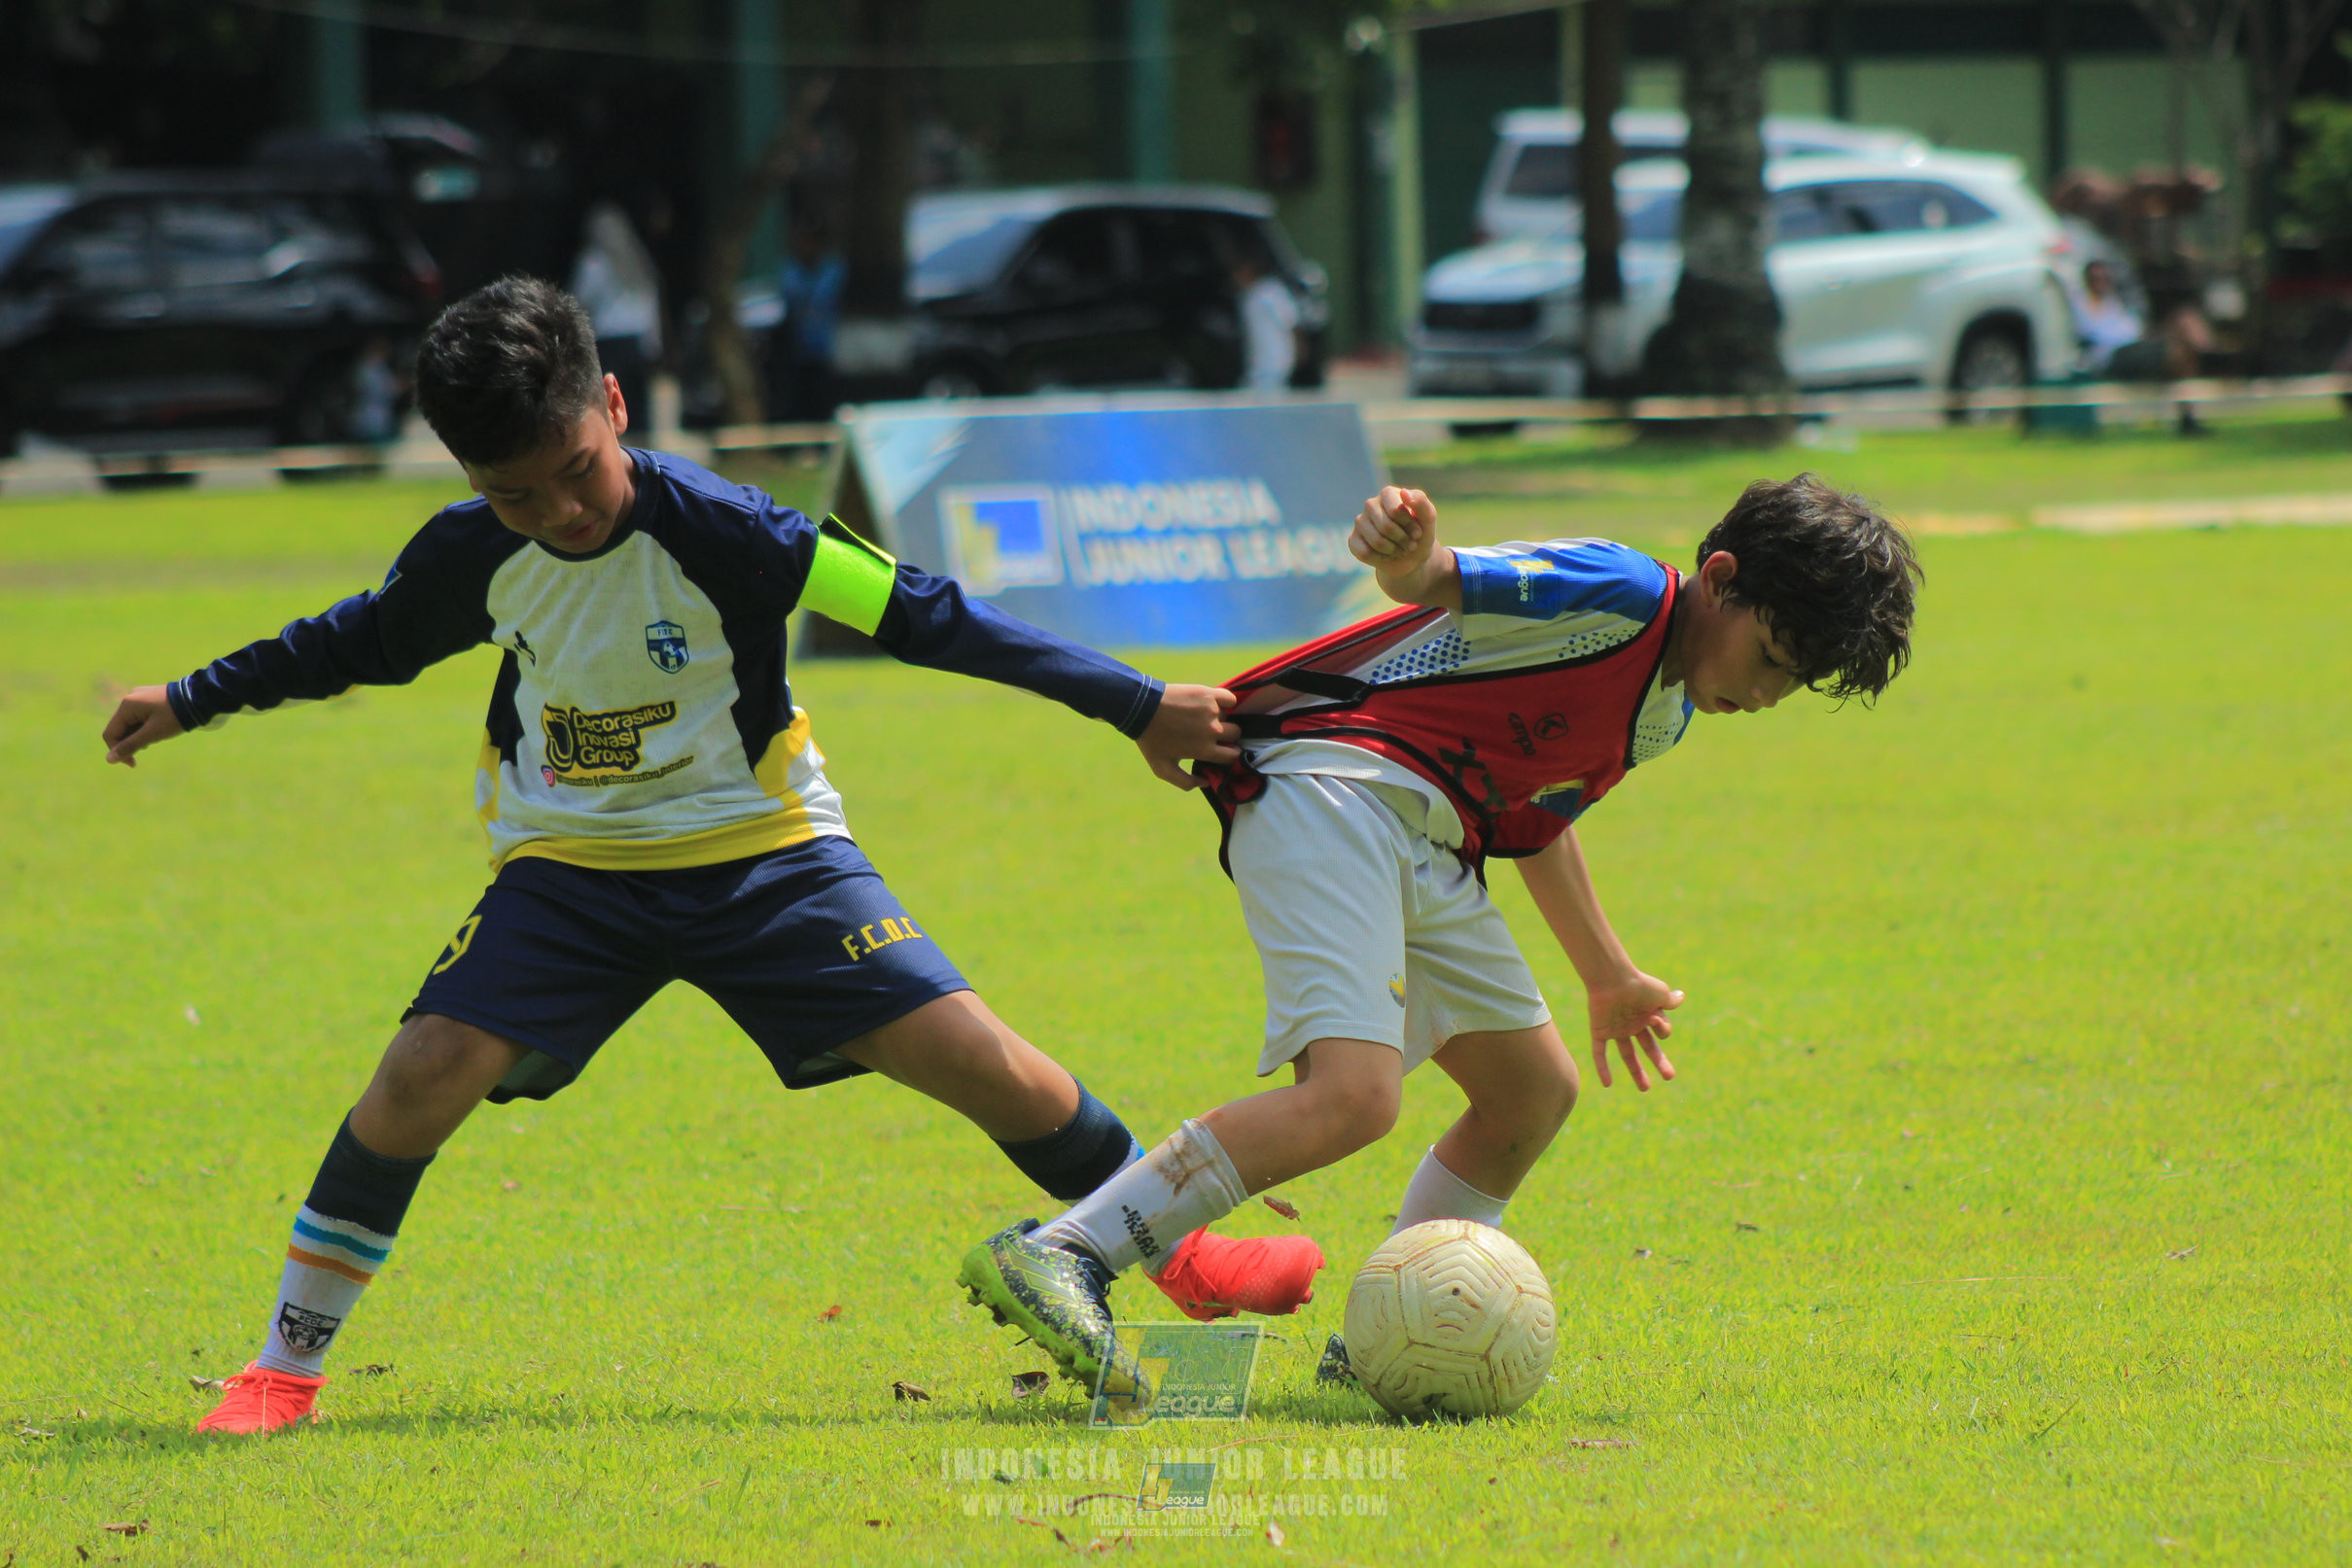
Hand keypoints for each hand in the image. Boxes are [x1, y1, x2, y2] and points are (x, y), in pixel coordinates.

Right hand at [102, 685, 184, 766]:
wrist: (199, 699)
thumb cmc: (174, 717)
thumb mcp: (152, 734)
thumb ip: (130, 746)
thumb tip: (109, 760)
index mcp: (126, 706)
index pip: (110, 733)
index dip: (117, 750)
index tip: (133, 763)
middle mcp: (129, 699)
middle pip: (120, 728)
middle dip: (131, 742)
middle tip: (150, 745)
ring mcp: (139, 697)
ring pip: (131, 724)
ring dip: (139, 735)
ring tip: (158, 736)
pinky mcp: (149, 699)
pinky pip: (140, 717)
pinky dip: (145, 727)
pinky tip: (159, 729)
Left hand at [1136, 682, 1238, 790]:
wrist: (1141, 709)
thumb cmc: (1150, 740)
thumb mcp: (1162, 769)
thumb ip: (1185, 782)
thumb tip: (1207, 782)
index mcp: (1205, 749)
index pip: (1233, 756)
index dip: (1230, 755)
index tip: (1223, 751)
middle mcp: (1212, 730)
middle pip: (1235, 734)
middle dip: (1228, 736)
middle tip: (1214, 733)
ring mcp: (1211, 711)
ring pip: (1230, 717)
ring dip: (1222, 718)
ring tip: (1207, 718)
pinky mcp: (1208, 694)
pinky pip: (1230, 698)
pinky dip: (1227, 702)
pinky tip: (1217, 705)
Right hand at [1349, 486, 1437, 577]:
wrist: (1412, 557)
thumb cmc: (1420, 533)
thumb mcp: (1428, 518)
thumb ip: (1421, 502)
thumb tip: (1404, 493)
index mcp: (1388, 494)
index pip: (1395, 511)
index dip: (1409, 526)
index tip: (1418, 532)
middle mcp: (1371, 504)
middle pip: (1385, 527)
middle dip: (1402, 540)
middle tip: (1410, 544)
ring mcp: (1360, 522)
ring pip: (1376, 541)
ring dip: (1394, 551)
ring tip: (1400, 549)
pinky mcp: (1353, 539)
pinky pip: (1364, 553)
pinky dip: (1381, 559)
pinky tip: (1386, 555)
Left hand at [1585, 969, 1682, 1091]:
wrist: (1613, 979)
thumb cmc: (1639, 985)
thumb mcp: (1659, 993)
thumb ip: (1670, 1000)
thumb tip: (1681, 997)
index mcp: (1647, 1015)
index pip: (1661, 1032)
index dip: (1663, 1030)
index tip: (1656, 1020)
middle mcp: (1633, 1023)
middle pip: (1647, 1048)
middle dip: (1659, 1062)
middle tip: (1669, 1076)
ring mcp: (1616, 1028)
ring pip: (1627, 1054)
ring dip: (1636, 1071)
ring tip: (1645, 1088)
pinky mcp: (1600, 1031)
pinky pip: (1599, 1053)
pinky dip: (1602, 1067)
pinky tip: (1607, 1084)